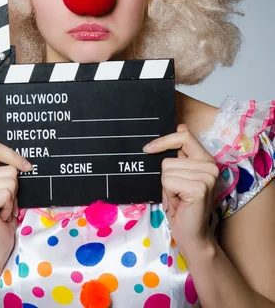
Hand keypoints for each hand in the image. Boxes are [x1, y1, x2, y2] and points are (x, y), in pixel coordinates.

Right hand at [0, 137, 31, 269]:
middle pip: (9, 169)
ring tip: (3, 208)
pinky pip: (6, 195)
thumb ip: (0, 164)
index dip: (13, 155)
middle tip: (5, 201)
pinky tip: (1, 215)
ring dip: (13, 199)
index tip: (25, 167)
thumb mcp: (3, 183)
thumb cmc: (3, 211)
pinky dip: (10, 207)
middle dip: (14, 187)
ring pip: (10, 182)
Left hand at [143, 124, 218, 257]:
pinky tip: (180, 202)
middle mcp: (210, 165)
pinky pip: (168, 181)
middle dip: (166, 178)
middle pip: (168, 159)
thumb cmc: (183, 206)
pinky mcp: (199, 188)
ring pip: (167, 170)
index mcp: (206, 159)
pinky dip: (169, 194)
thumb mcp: (179, 175)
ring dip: (168, 187)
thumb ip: (180, 154)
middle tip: (177, 192)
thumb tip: (181, 125)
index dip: (164, 141)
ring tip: (179, 198)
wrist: (192, 235)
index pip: (184, 136)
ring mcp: (207, 176)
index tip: (148, 149)